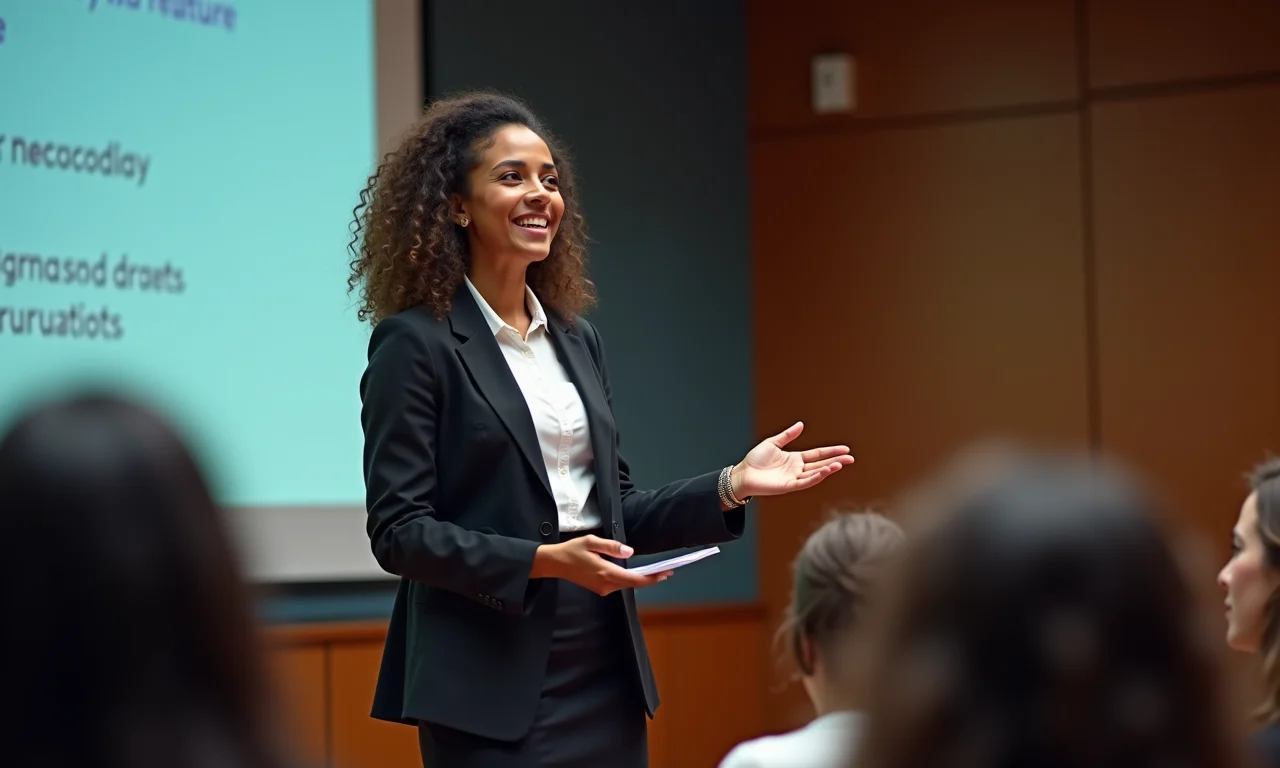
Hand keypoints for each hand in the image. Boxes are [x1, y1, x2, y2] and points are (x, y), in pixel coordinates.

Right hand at [531, 535, 673, 595]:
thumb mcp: (591, 542)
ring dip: (641, 579)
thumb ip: (612, 546)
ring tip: (657, 571)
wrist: (554, 563)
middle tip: (667, 571)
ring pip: (626, 584)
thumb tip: (630, 551)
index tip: (665, 573)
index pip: (634, 579)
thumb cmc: (572, 550)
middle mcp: (606, 584)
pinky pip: (619, 584)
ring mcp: (602, 588)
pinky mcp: (600, 588)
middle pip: (633, 583)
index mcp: (605, 572)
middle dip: (651, 578)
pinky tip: (637, 573)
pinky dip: (630, 579)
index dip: (652, 578)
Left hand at [731, 421, 853, 498]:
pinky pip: (805, 482)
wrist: (742, 473)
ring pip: (815, 473)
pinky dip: (816, 477)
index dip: (831, 452)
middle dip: (836, 461)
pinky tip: (825, 471)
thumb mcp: (772, 443)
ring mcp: (794, 478)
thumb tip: (801, 425)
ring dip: (828, 469)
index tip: (845, 449)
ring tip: (841, 464)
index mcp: (795, 458)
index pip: (817, 455)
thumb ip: (787, 435)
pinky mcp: (788, 486)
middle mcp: (797, 469)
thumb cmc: (755, 460)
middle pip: (821, 464)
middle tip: (851, 458)